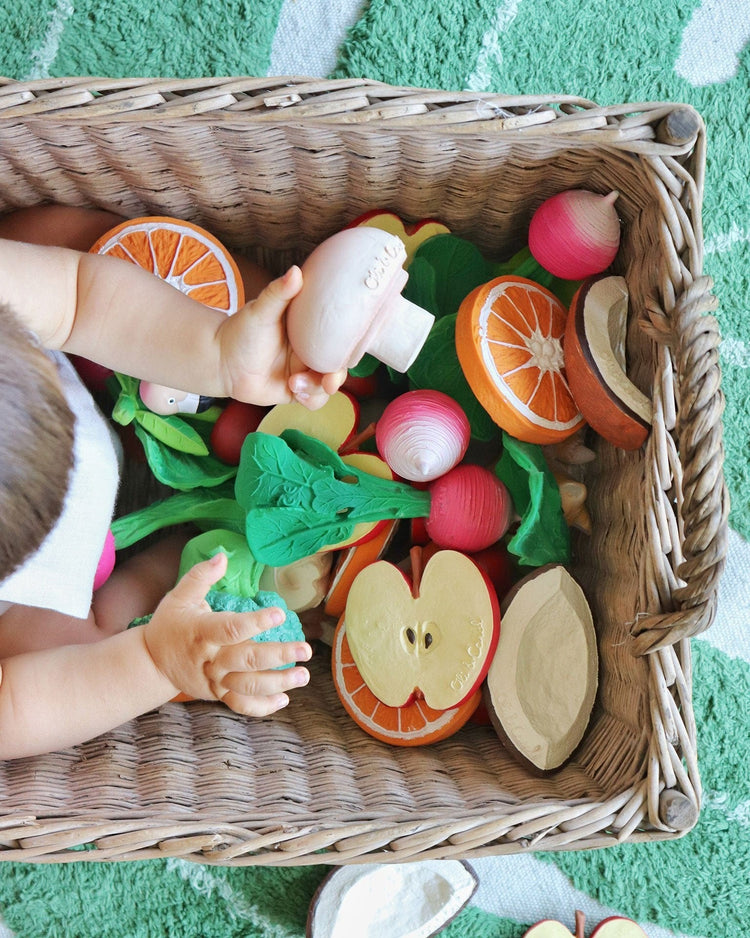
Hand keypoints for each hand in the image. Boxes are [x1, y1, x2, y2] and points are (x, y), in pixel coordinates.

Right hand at [143, 553, 312, 716]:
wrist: (151, 662)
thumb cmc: (171, 624)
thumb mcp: (179, 596)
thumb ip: (201, 576)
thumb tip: (222, 556)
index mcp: (202, 632)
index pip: (231, 628)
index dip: (256, 622)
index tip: (280, 614)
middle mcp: (211, 659)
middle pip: (247, 660)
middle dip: (279, 656)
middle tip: (306, 650)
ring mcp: (214, 680)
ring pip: (248, 686)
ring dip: (278, 683)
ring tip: (303, 675)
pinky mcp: (217, 694)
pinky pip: (240, 705)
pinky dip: (262, 707)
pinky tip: (284, 699)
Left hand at [218, 266, 346, 409]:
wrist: (220, 360)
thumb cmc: (240, 331)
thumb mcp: (262, 310)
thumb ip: (279, 293)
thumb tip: (296, 272)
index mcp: (310, 330)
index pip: (339, 338)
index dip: (347, 346)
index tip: (347, 350)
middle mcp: (311, 352)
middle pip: (338, 366)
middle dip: (337, 376)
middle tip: (328, 380)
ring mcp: (305, 372)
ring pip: (328, 386)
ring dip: (318, 388)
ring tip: (295, 384)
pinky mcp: (296, 391)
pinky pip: (314, 400)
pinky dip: (309, 398)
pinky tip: (294, 391)